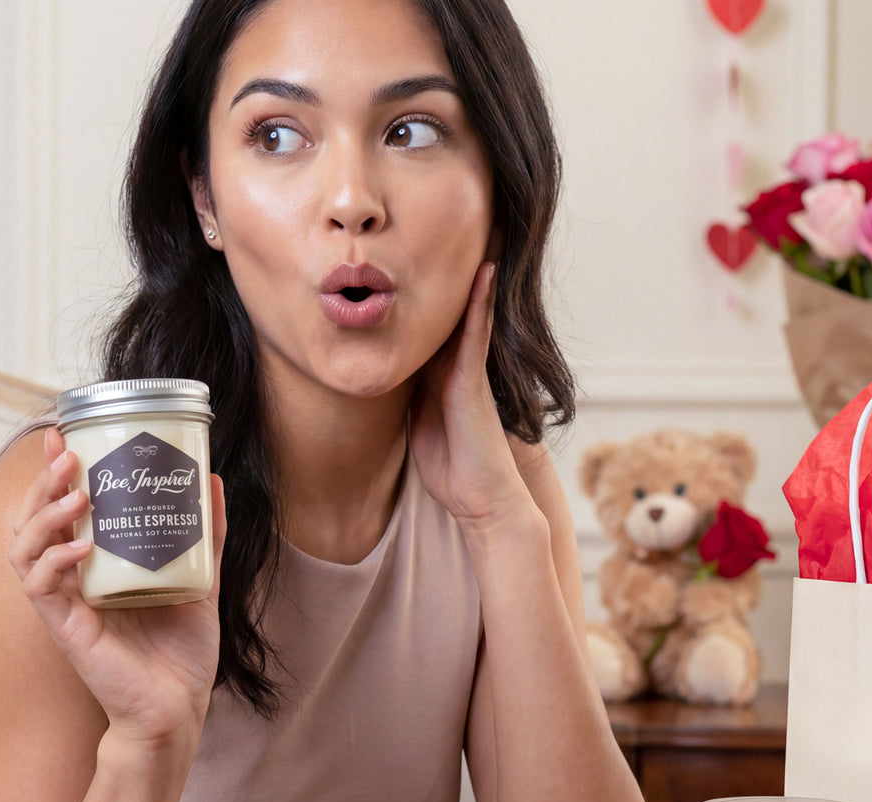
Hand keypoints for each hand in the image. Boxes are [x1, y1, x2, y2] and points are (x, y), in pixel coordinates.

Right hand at [8, 427, 226, 750]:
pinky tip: (79, 549)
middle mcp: (74, 580)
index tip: (65, 436)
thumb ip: (205, 535)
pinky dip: (55, 564)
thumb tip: (212, 479)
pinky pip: (43, 589)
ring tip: (77, 496)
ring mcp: (66, 604)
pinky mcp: (68, 629)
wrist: (179, 705)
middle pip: (33, 522)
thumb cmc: (182, 649)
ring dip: (45, 517)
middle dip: (44, 485)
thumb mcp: (200, 579)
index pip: (61, 510)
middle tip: (68, 456)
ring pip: (26, 549)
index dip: (55, 474)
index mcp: (97, 566)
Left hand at [408, 262, 531, 533]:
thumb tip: (387, 379)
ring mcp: (466, 373)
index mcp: (435, 379)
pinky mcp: (473, 381)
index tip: (406, 263)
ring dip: (468, 278)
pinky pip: (475, 334)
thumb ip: (410, 401)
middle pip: (445, 312)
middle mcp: (453, 369)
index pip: (425, 329)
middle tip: (440, 231)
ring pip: (464, 315)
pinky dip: (479, 304)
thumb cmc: (453, 472)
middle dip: (444, 276)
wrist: (483, 500)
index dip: (417, 297)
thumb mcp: (419, 428)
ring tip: (475, 236)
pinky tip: (483, 274)